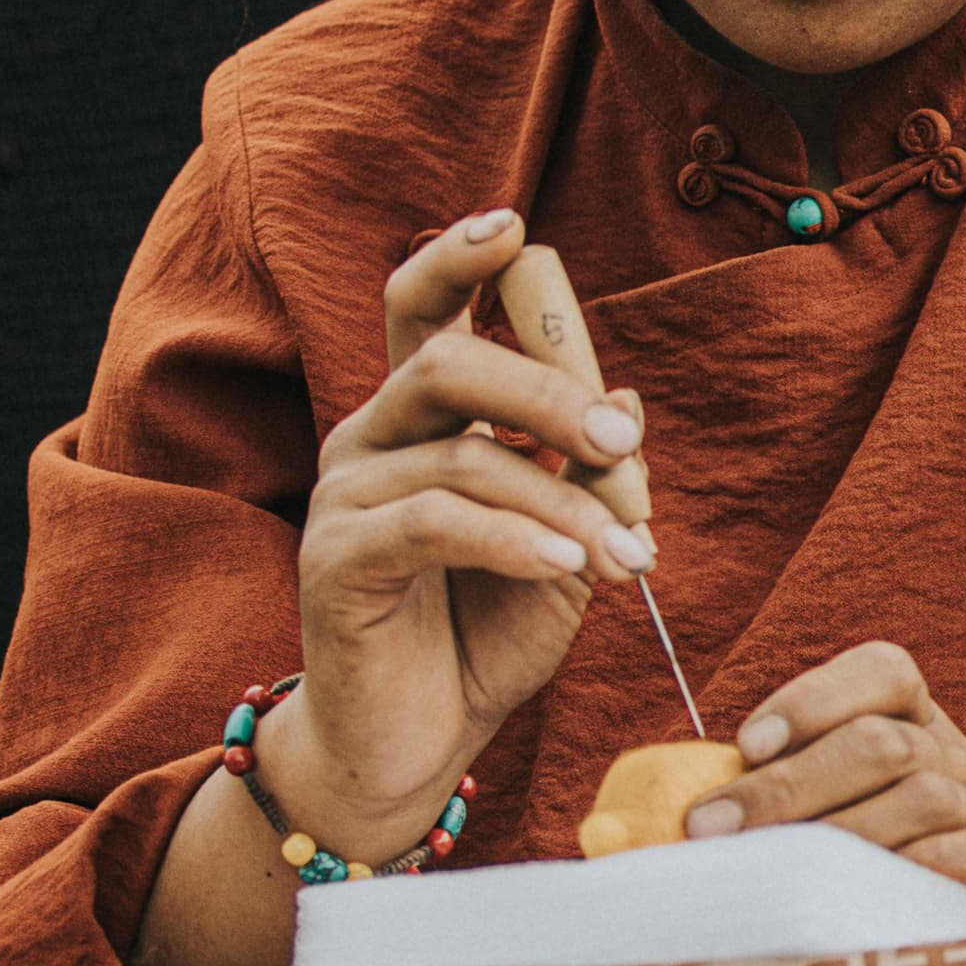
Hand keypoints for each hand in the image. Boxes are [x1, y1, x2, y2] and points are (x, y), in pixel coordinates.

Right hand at [284, 209, 653, 861]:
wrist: (423, 740)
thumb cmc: (489, 633)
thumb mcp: (567, 544)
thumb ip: (591, 475)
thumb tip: (632, 399)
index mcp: (421, 419)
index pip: (422, 311)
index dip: (458, 260)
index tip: (513, 225)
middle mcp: (371, 439)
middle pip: (451, 363)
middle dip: (553, 394)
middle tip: (626, 447)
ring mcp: (344, 496)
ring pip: (461, 453)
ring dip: (563, 503)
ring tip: (628, 560)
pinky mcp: (333, 560)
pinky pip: (430, 520)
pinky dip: (512, 537)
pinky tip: (566, 565)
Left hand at [688, 641, 965, 924]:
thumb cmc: (872, 882)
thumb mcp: (819, 829)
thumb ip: (746, 816)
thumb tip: (620, 834)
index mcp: (911, 725)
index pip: (883, 671)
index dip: (813, 698)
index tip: (749, 744)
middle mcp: (957, 754)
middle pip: (882, 741)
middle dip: (788, 784)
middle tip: (713, 831)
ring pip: (919, 794)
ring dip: (836, 835)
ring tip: (775, 876)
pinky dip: (907, 870)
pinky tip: (859, 898)